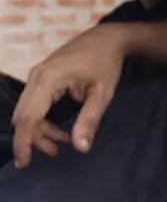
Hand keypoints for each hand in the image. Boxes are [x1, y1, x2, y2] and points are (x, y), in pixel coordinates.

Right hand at [11, 23, 127, 167]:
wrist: (108, 37)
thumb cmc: (107, 63)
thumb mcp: (103, 93)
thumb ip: (90, 120)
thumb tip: (80, 148)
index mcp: (49, 79)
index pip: (28, 118)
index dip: (25, 143)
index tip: (25, 163)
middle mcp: (36, 76)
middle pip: (23, 116)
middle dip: (34, 139)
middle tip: (55, 152)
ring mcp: (37, 74)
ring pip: (27, 111)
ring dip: (40, 129)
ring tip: (62, 142)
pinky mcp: (41, 75)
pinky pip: (33, 102)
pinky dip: (42, 118)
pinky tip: (59, 129)